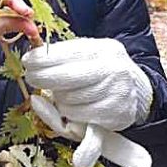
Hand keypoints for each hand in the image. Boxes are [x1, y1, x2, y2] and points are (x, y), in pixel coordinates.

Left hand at [23, 38, 152, 166]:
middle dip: (42, 78)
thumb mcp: (89, 53)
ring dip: (58, 98)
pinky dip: (69, 113)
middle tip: (33, 77)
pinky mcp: (113, 116)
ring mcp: (114, 94)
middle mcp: (112, 70)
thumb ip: (62, 54)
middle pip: (66, 77)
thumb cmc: (104, 69)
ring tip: (64, 92)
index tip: (28, 62)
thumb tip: (33, 58)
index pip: (67, 53)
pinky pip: (77, 116)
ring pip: (68, 99)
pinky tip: (71, 107)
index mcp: (104, 50)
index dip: (42, 59)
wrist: (138, 90)